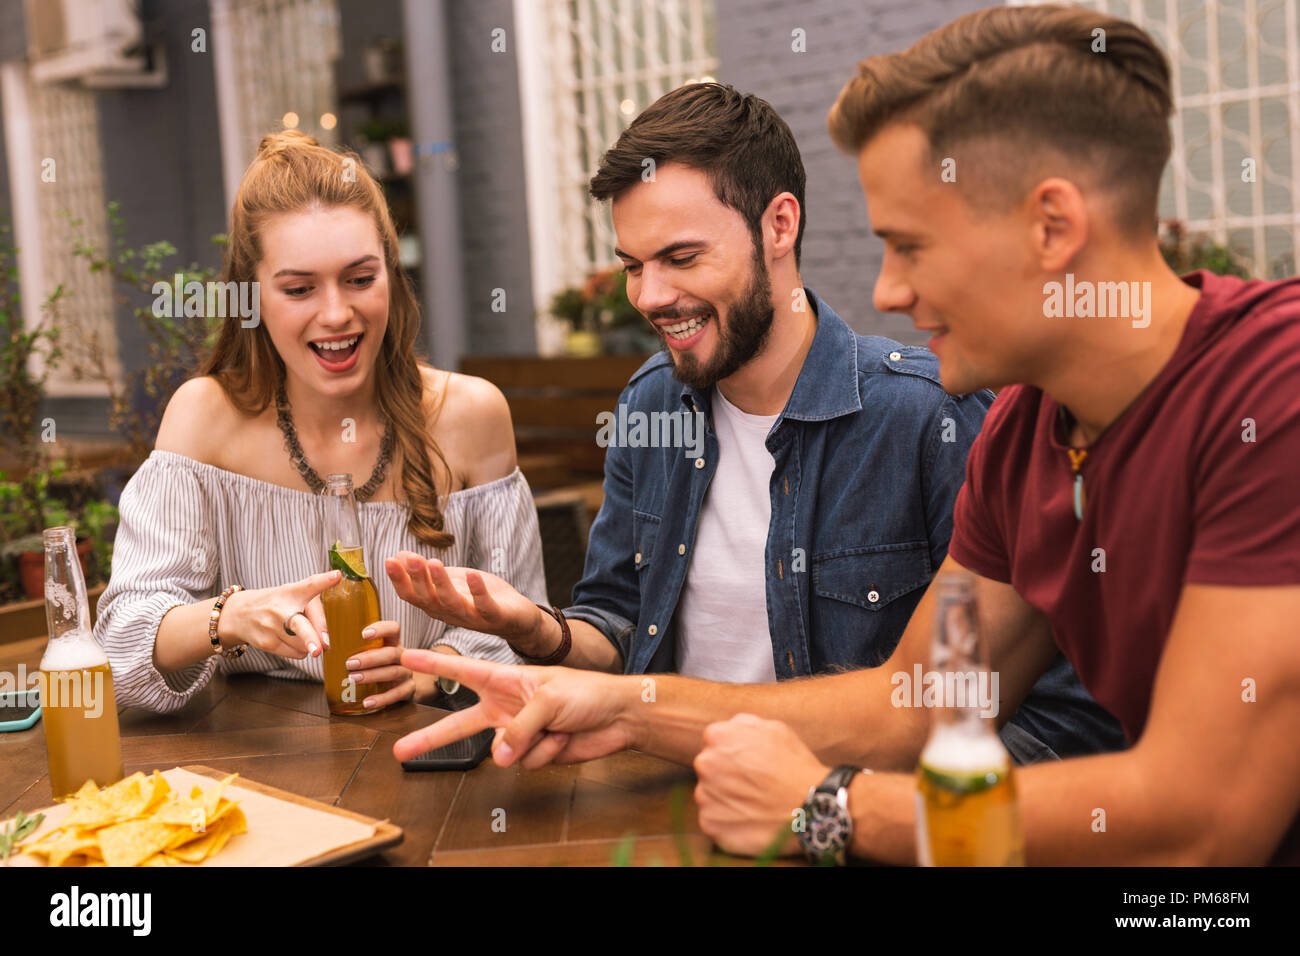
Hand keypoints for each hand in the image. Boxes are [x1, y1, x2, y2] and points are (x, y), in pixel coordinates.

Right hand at [221, 570, 340, 659]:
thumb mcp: (293, 595)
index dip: (324, 581)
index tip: (336, 576)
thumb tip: (326, 642)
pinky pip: (296, 654)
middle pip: (300, 626)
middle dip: (310, 638)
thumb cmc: (276, 603)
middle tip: (321, 648)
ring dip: (310, 644)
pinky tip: (289, 639)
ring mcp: (272, 627)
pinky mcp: (266, 643)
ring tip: (297, 632)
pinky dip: (300, 650)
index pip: (309, 585)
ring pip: (304, 645)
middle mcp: (282, 608)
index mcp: (292, 592)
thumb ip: (315, 610)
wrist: (240, 614)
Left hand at [343, 620, 413, 708]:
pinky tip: (367, 702)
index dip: (381, 629)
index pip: (393, 629)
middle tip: (349, 663)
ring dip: (372, 675)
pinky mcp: (409, 689)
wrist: (406, 684)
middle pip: (391, 653)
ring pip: (393, 672)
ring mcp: (407, 673)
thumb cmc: (381, 665)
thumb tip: (324, 644)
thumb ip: (356, 648)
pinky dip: (381, 699)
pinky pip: (397, 694)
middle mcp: (403, 656)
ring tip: (353, 679)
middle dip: (370, 658)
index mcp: (393, 642)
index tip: (363, 634)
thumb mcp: (374, 653)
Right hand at [384, 551, 548, 653]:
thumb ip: (426, 572)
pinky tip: (471, 573)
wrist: (516, 618)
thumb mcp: (450, 581)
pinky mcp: (494, 616)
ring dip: (441, 583)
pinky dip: (477, 590)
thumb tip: (398, 556)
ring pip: (452, 603)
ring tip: (434, 562)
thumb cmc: (479, 598)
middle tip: (410, 558)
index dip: (399, 580)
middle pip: (428, 599)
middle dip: (418, 578)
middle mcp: (449, 614)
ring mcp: (471, 617)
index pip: (412, 595)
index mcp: (436, 606)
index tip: (389, 560)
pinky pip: (484, 605)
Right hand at [391, 651, 634, 767]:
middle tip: (400, 751)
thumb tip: (498, 758)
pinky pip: (526, 763)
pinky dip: (547, 754)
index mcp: (506, 681)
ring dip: (530, 744)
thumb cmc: (587, 693)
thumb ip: (518, 728)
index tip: (405, 657)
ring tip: (556, 728)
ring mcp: (519, 733)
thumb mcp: (548, 699)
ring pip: (501, 752)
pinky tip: (563, 740)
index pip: (462, 672)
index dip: (434, 665)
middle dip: (430, 739)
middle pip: (461, 725)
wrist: (618, 717)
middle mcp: (507, 707)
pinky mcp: (534, 753)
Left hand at [693, 714, 828, 857]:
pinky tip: (750, 820)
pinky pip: (713, 820)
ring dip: (725, 799)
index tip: (750, 765)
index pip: (714, 743)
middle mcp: (705, 763)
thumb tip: (729, 728)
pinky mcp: (710, 824)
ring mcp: (705, 796)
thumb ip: (743, 724)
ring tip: (754, 803)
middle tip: (753, 785)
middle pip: (709, 769)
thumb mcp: (774, 728)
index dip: (734, 754)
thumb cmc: (795, 766)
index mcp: (717, 736)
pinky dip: (728, 822)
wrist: (811, 807)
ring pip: (709, 795)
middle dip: (726, 775)